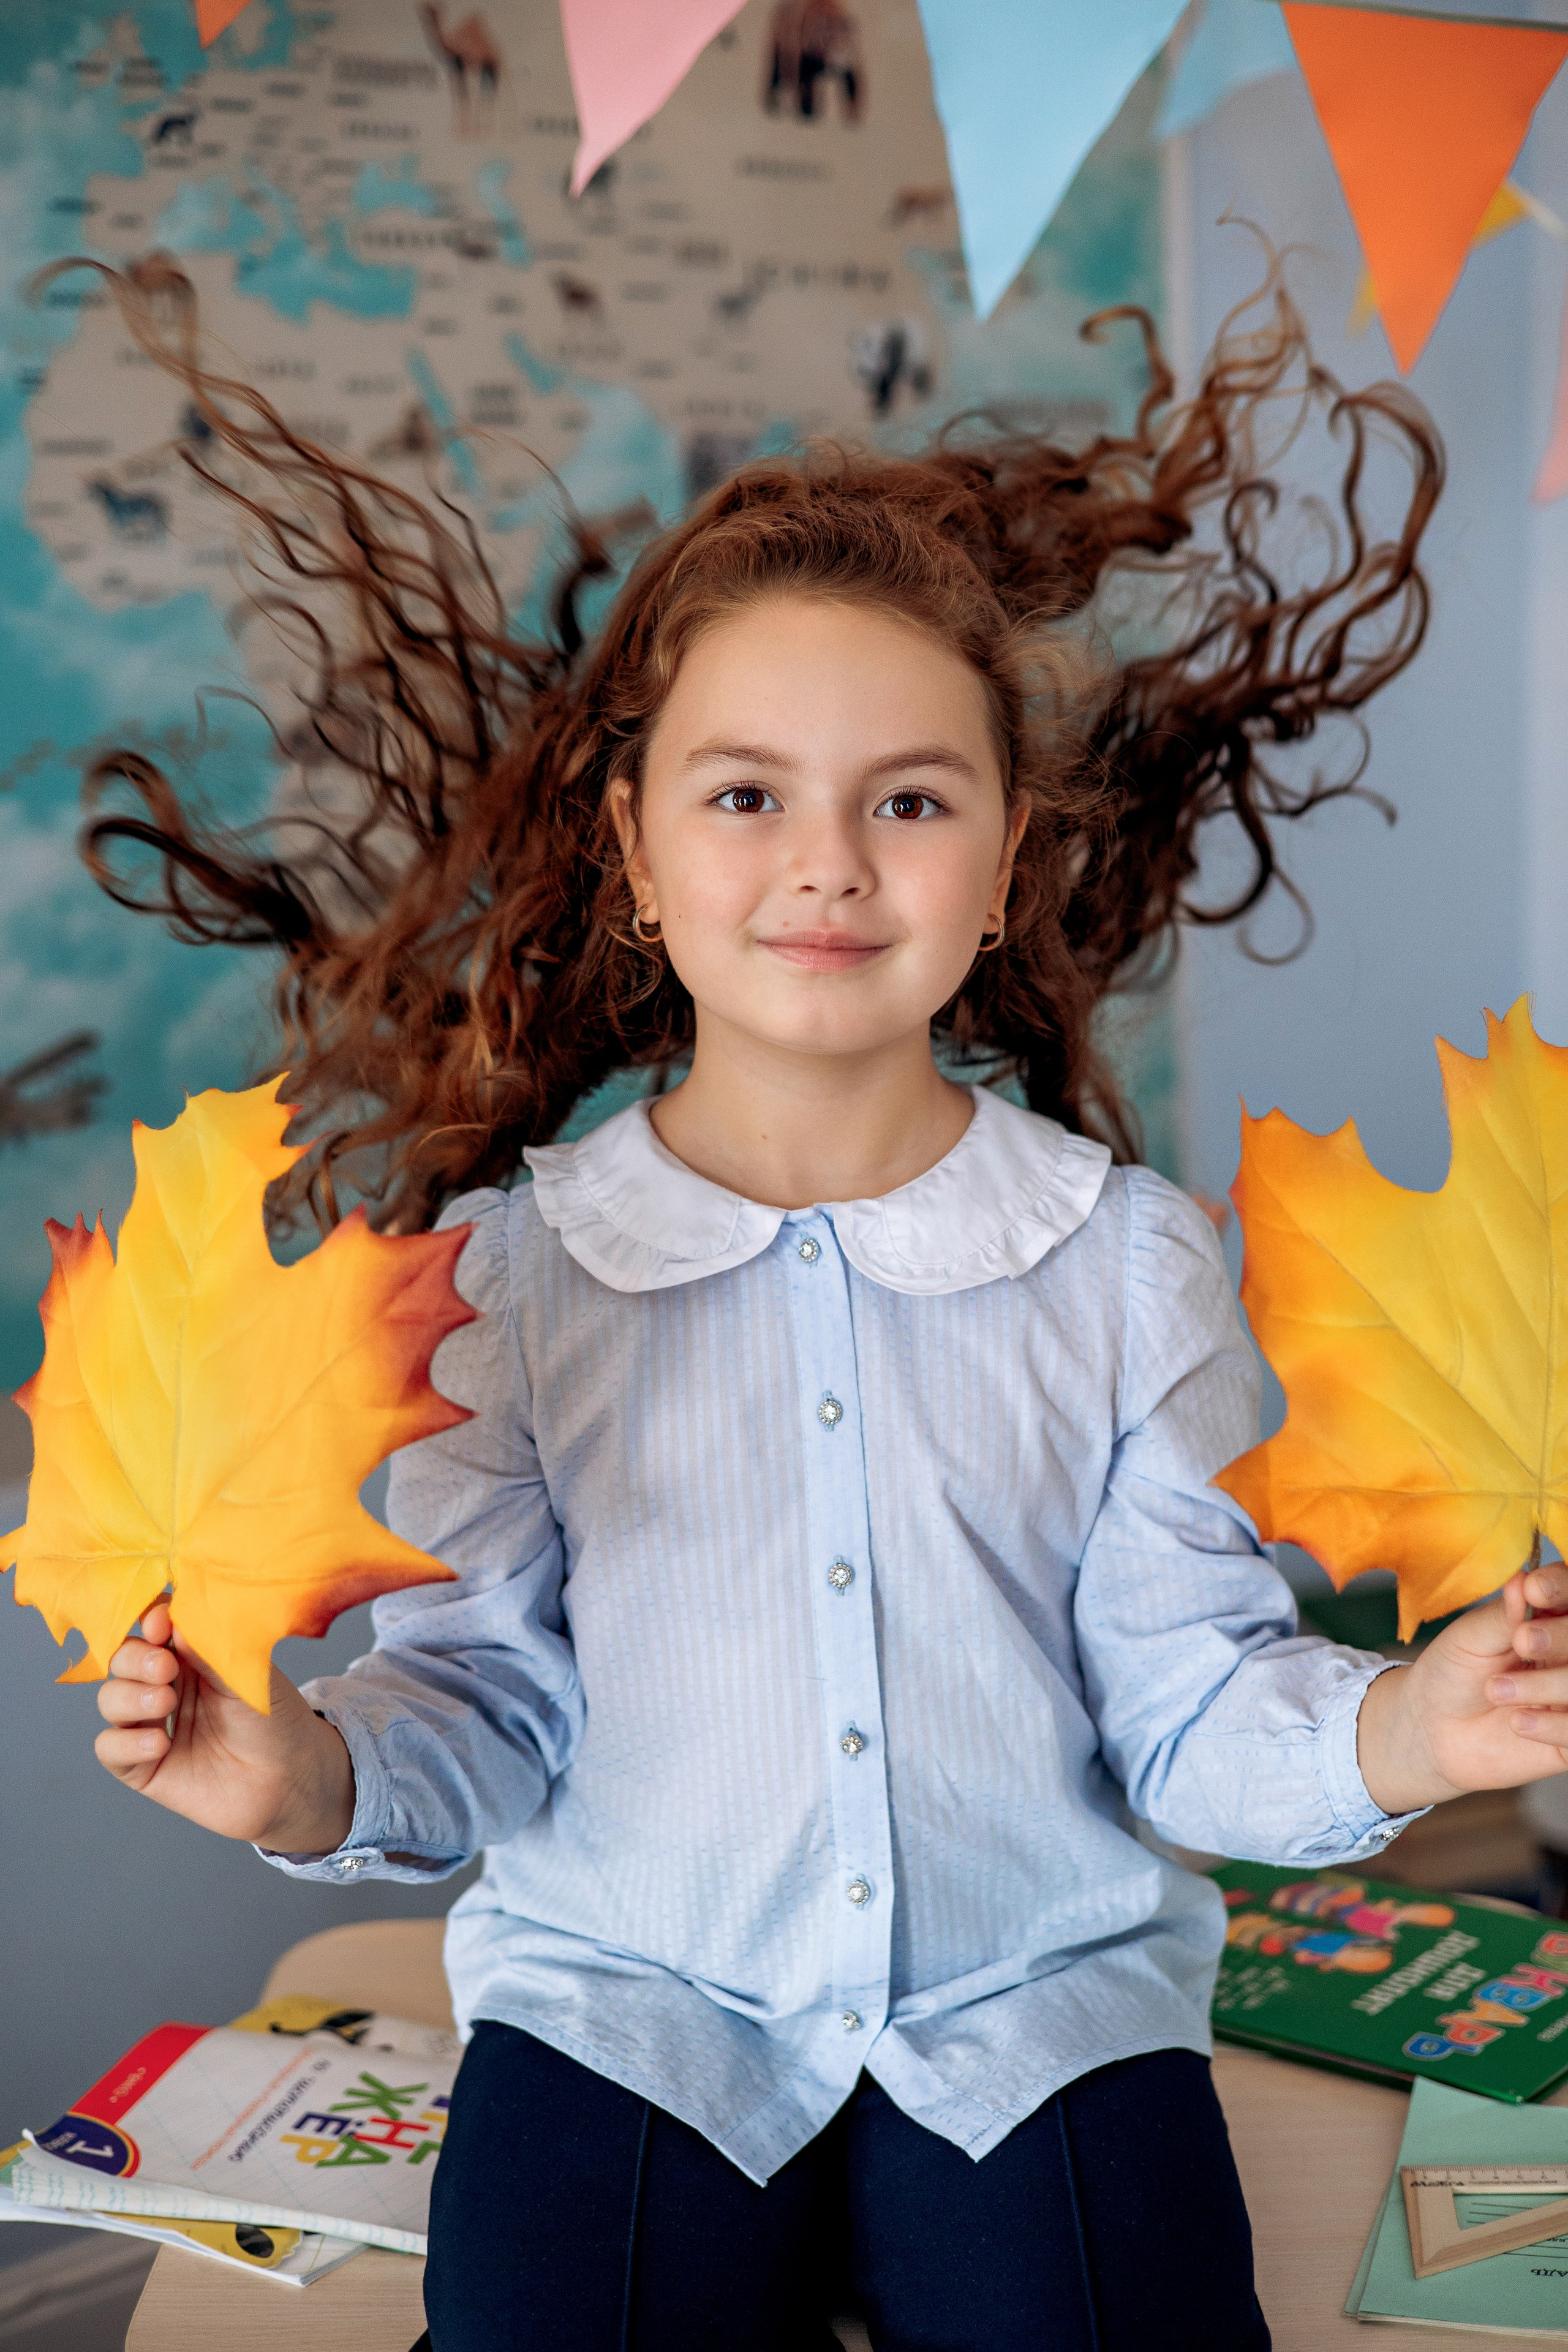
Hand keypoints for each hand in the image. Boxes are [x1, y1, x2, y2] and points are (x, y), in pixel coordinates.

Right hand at [95, 1599, 355, 1854]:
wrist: (292, 1778)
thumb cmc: (276, 1719)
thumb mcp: (248, 1675)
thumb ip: (210, 1651)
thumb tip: (173, 1621)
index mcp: (191, 1655)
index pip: (153, 1627)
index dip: (150, 1621)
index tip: (161, 1623)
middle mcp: (166, 1685)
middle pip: (123, 1660)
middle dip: (136, 1659)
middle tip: (165, 1668)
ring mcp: (152, 1725)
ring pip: (111, 1700)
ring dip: (130, 1697)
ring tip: (165, 1703)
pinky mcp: (144, 1766)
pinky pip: (110, 1749)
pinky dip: (125, 1743)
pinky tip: (159, 1744)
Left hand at [1356, 1561, 1567, 1814]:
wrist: (1435, 1728)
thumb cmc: (1452, 1672)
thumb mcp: (1470, 1638)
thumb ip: (1502, 1615)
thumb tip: (1521, 1580)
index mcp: (1547, 1618)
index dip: (1558, 1586)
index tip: (1535, 1589)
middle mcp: (1565, 1653)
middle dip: (1558, 1636)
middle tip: (1521, 1641)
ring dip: (1544, 1685)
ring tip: (1496, 1690)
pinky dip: (1552, 1725)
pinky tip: (1519, 1723)